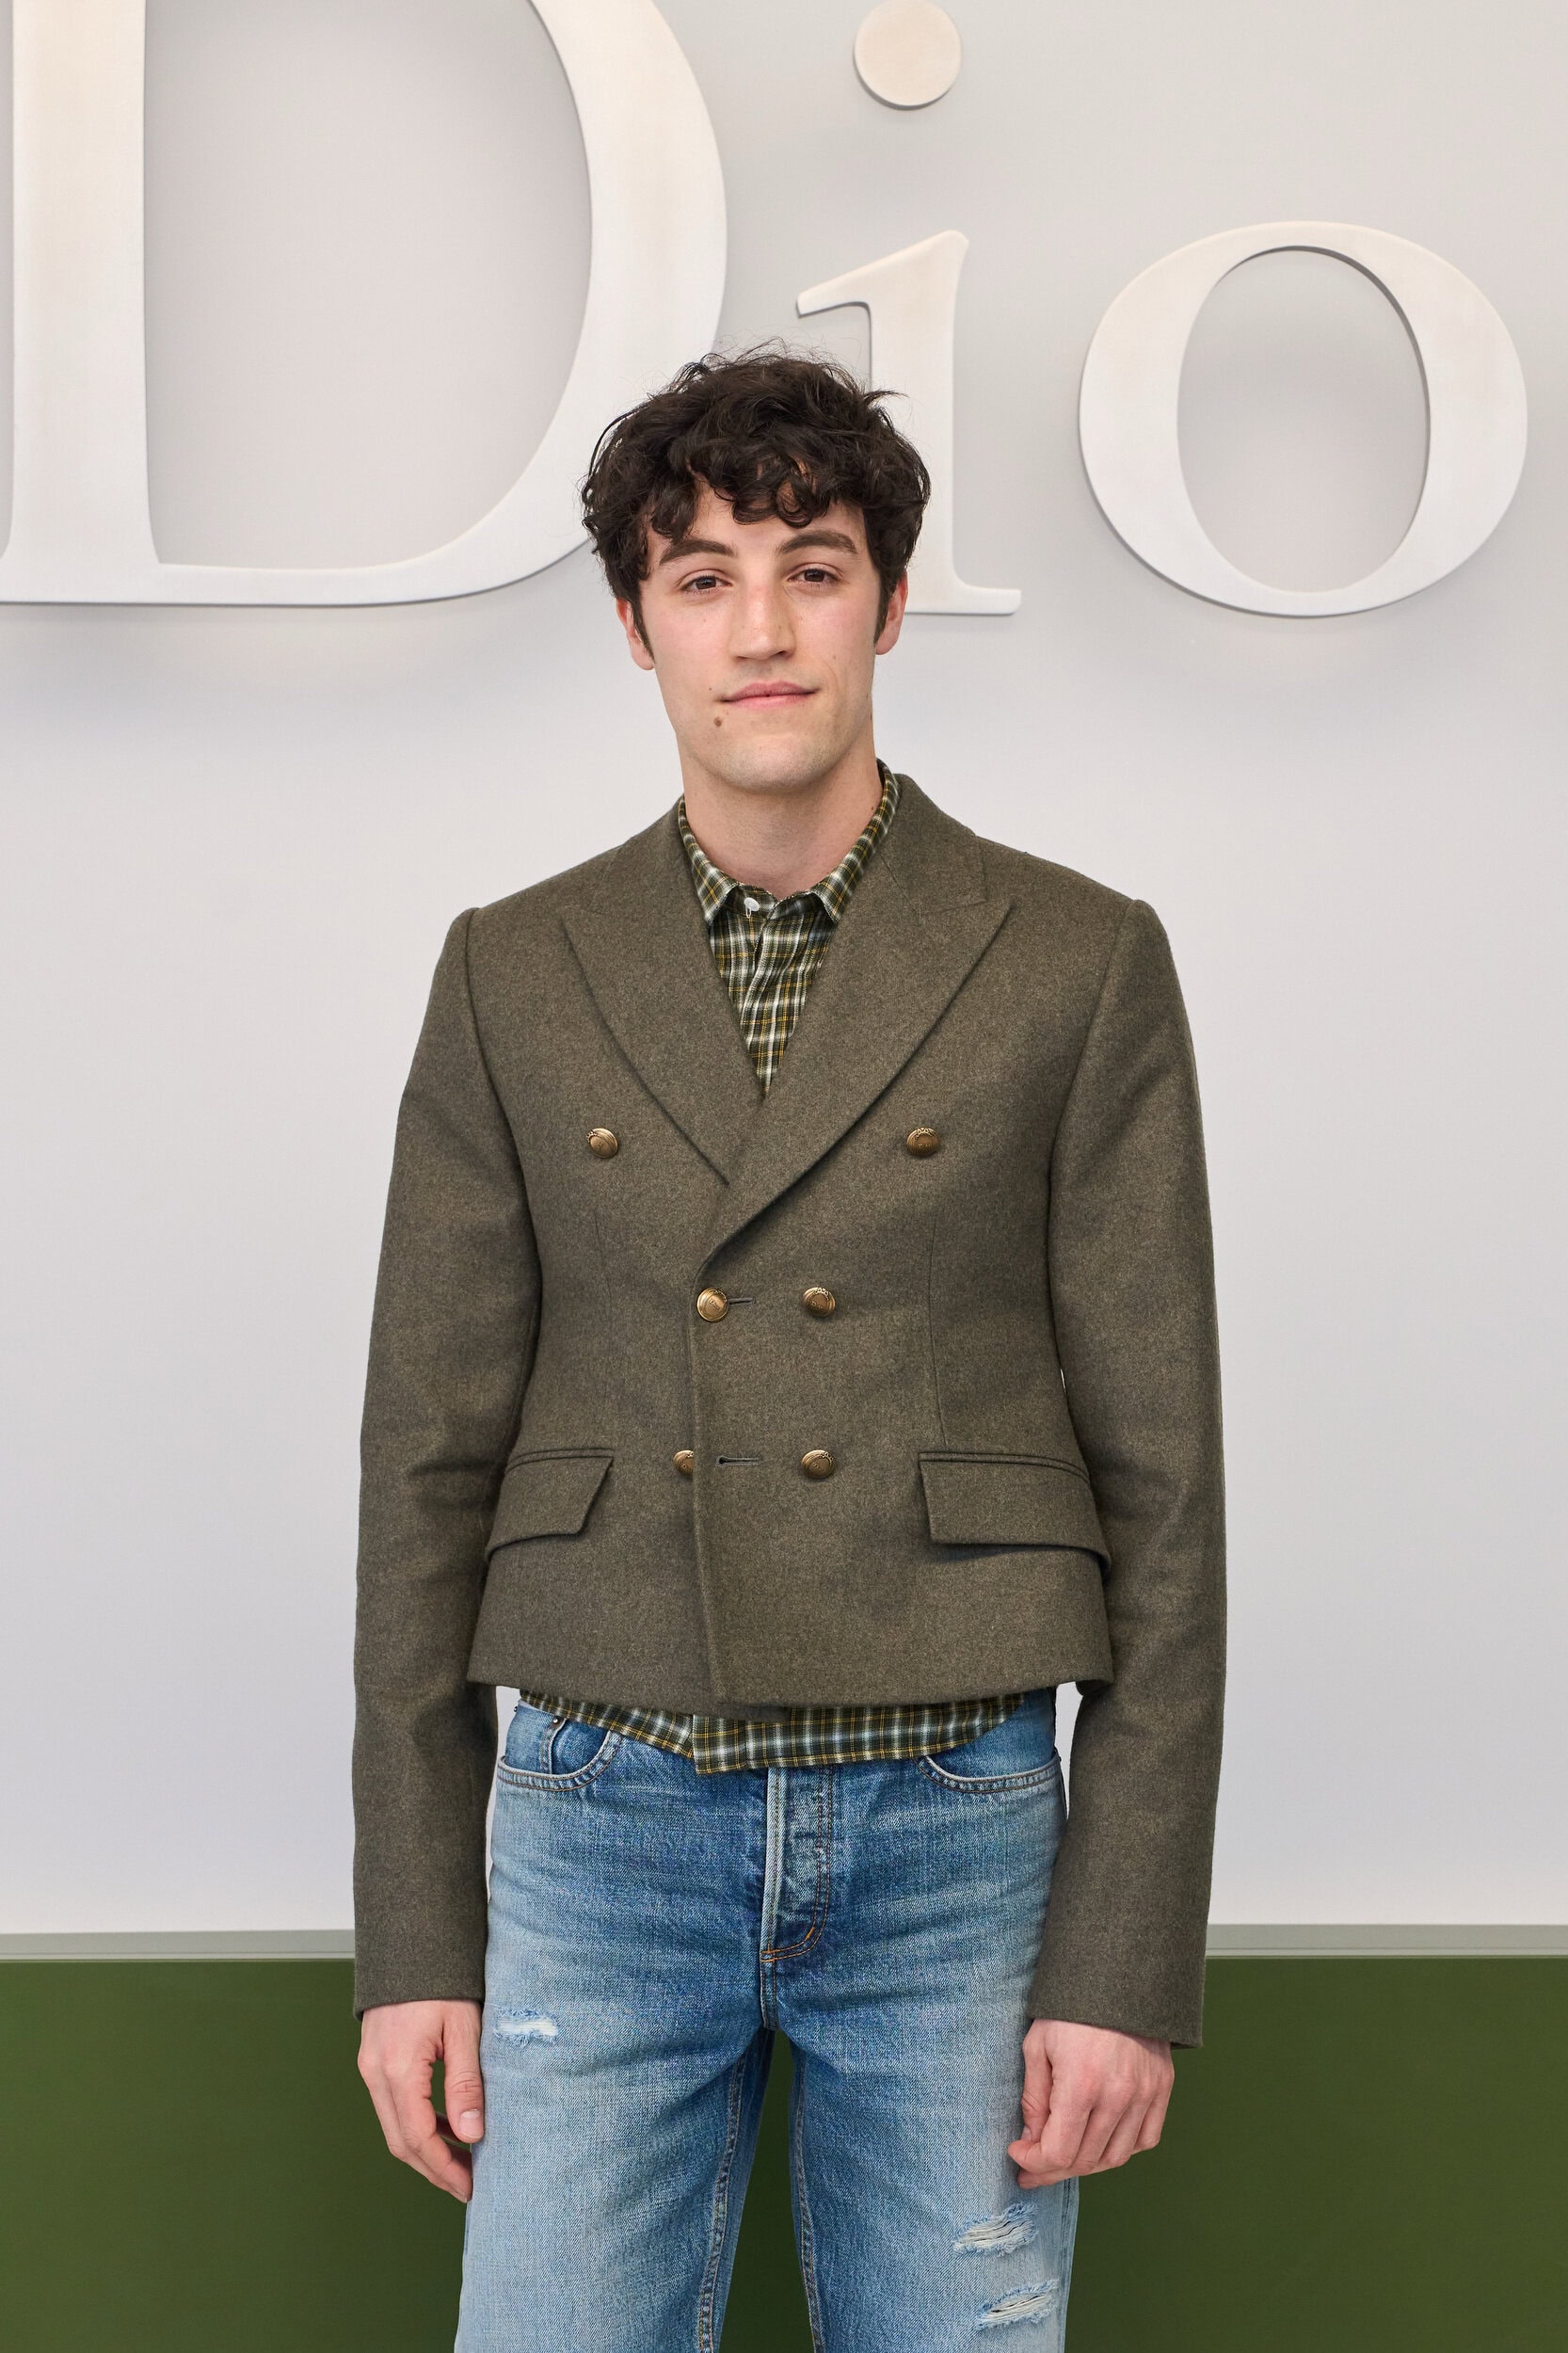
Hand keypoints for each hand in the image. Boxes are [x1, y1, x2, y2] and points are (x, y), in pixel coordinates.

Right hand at [358, 1998, 484, 2199]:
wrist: (411, 1938)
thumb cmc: (443, 1979)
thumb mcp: (465, 2028)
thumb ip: (466, 2083)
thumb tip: (472, 2135)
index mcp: (397, 2068)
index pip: (418, 2138)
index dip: (445, 2168)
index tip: (472, 2187)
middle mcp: (375, 2072)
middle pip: (400, 2141)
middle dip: (435, 2168)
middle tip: (469, 2184)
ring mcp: (370, 2066)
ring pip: (394, 2126)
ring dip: (426, 2148)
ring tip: (463, 2160)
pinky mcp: (374, 2059)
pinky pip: (392, 2105)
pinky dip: (417, 2124)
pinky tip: (445, 2126)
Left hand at [1008, 2018, 1172, 2185]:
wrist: (1119, 1973)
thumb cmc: (1071, 2008)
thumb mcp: (1038, 2045)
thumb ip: (1034, 2098)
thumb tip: (1033, 2139)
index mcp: (1082, 2084)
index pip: (1058, 2152)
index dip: (1034, 2162)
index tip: (1018, 2153)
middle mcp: (1118, 2096)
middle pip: (1085, 2160)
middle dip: (1052, 2168)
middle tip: (1033, 2166)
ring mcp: (1145, 2094)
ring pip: (1116, 2157)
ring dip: (1086, 2164)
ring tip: (1064, 2155)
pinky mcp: (1162, 2088)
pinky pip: (1145, 2139)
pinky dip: (1122, 2149)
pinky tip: (1101, 2141)